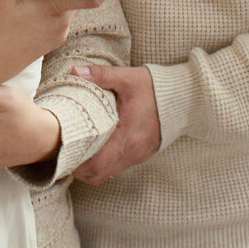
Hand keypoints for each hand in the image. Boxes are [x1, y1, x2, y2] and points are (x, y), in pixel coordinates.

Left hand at [70, 63, 161, 185]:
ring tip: (78, 148)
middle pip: (97, 175)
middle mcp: (132, 151)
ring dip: (89, 167)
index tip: (63, 148)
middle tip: (66, 150)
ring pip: (105, 174)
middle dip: (78, 167)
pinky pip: (116, 167)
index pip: (95, 163)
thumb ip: (101, 75)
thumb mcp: (128, 78)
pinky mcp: (140, 154)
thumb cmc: (155, 88)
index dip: (76, 161)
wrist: (185, 98)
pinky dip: (102, 162)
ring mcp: (137, 155)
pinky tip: (96, 146)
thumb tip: (75, 72)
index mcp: (127, 136)